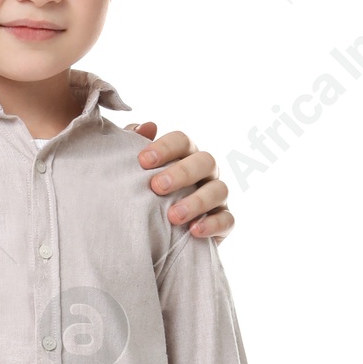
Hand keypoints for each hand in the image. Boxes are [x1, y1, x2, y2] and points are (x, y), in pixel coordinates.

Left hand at [130, 123, 232, 239]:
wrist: (154, 236)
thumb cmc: (146, 197)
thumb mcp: (136, 173)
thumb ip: (135, 147)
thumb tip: (146, 127)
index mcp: (185, 156)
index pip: (182, 141)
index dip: (165, 147)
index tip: (142, 161)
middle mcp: (205, 172)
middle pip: (204, 161)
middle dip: (182, 172)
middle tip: (157, 187)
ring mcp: (217, 196)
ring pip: (218, 190)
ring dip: (196, 202)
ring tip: (173, 216)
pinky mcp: (223, 222)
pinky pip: (227, 220)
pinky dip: (212, 224)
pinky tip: (194, 230)